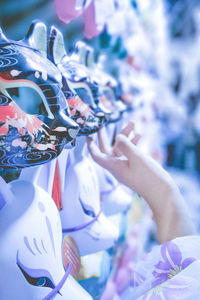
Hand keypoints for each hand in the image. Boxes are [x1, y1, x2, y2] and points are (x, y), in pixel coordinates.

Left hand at [87, 122, 194, 242]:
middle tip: (103, 124)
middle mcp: (118, 167)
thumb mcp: (137, 158)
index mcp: (114, 167)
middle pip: (107, 149)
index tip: (88, 134)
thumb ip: (126, 145)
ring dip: (125, 136)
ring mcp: (127, 167)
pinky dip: (133, 143)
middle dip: (105, 136)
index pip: (97, 155)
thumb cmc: (149, 178)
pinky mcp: (135, 167)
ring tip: (132, 123)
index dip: (91, 145)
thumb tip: (118, 137)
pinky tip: (139, 135)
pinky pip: (130, 152)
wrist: (162, 193)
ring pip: (121, 149)